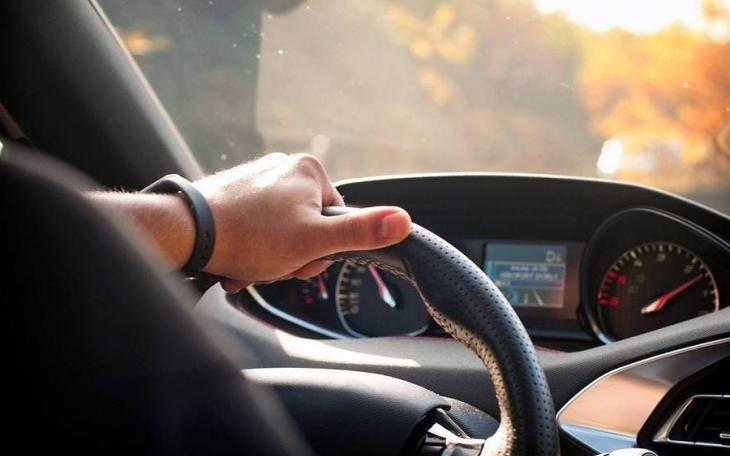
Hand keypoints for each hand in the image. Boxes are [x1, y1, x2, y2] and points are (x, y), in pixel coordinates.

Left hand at [195, 153, 410, 292]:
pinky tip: (236, 260)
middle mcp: (284, 166)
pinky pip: (256, 225)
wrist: (187, 232)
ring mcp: (257, 178)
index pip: (336, 217)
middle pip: (307, 225)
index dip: (322, 248)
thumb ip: (360, 231)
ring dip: (269, 257)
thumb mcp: (314, 241)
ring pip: (280, 229)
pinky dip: (250, 247)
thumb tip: (404, 221)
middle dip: (292, 255)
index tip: (299, 259)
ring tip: (249, 265)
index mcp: (310, 170)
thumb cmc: (252, 236)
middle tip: (272, 264)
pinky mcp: (235, 192)